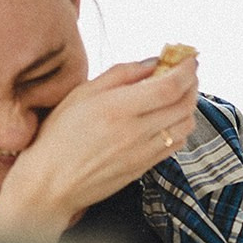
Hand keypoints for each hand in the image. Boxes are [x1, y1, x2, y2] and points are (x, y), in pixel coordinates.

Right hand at [0, 55, 197, 242]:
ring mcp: (143, 153)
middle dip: (192, 83)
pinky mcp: (144, 168)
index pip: (170, 86)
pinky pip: (175, 145)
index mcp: (118, 108)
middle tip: (187, 72)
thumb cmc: (58, 137)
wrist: (50, 184)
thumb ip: (120, 74)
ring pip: (185, 126)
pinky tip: (169, 119)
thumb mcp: (81, 94)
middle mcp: (135, 132)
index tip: (190, 58)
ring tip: (179, 94)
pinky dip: (180, 127)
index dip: (187, 70)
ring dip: (189, 106)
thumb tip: (152, 63)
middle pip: (184, 104)